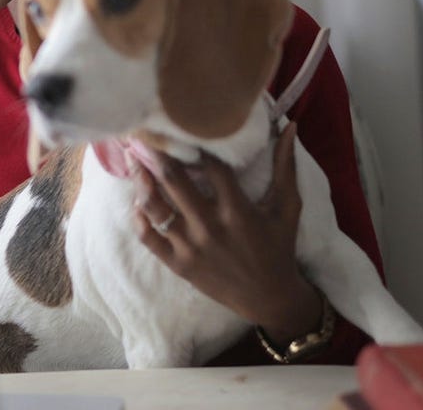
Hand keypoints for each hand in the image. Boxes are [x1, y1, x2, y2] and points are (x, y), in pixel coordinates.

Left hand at [133, 122, 323, 345]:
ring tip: (134, 161)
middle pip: (174, 181)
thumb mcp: (287, 208)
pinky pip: (148, 238)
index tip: (180, 123)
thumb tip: (288, 127)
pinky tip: (138, 201)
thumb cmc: (279, 248)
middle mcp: (210, 226)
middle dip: (156, 154)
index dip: (195, 142)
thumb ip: (286, 167)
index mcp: (237, 210)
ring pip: (156, 208)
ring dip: (141, 182)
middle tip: (143, 134)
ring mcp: (191, 246)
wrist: (269, 299)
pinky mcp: (178, 264)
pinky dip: (139, 219)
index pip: (211, 165)